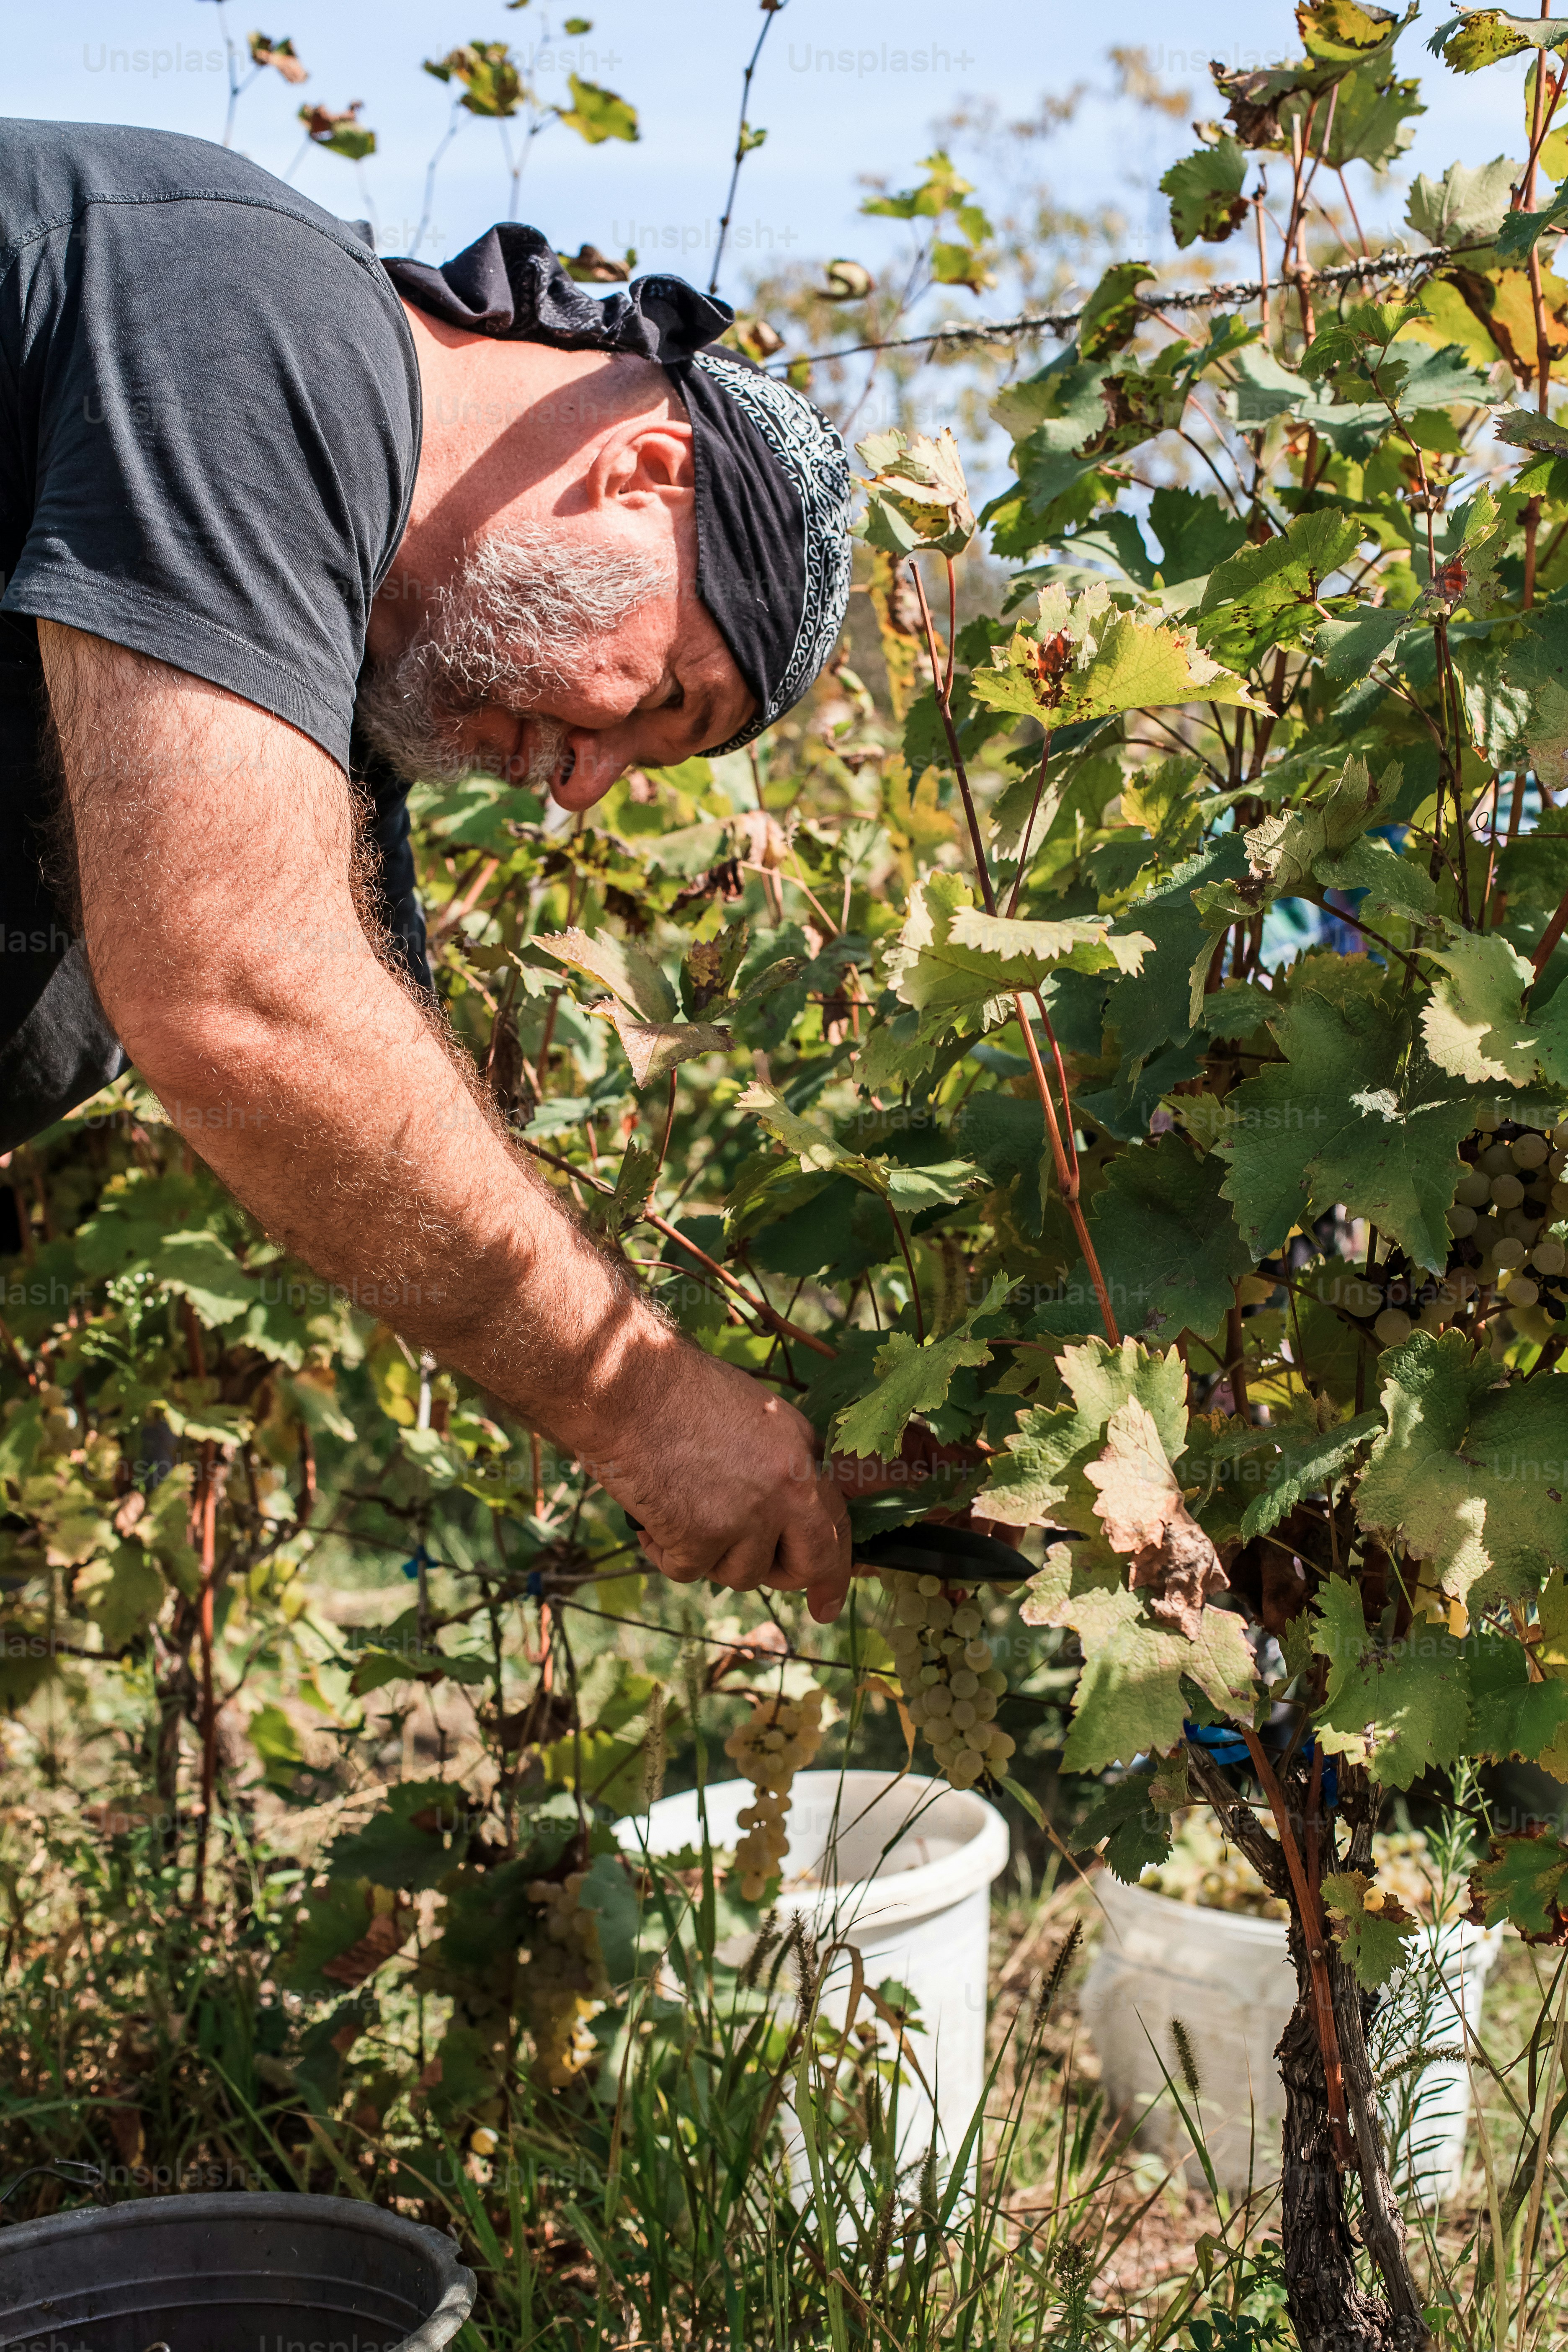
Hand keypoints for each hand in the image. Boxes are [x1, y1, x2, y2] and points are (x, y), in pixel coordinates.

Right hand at [583, 1342, 852, 1622]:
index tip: (827, 1602)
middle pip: (810, 1564)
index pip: (837, 1522)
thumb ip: (778, 1463)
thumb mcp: (753, 1416)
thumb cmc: (676, 1391)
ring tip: (681, 1507)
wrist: (626, 1385)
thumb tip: (783, 1512)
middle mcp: (787, 1488)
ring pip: (742, 1573)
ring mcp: (748, 1516)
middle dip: (789, 1579)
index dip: (835, 1568)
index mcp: (802, 1453)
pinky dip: (665, 1552)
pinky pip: (688, 1570)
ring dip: (711, 1554)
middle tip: (766, 1577)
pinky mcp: (702, 1537)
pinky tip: (652, 1516)